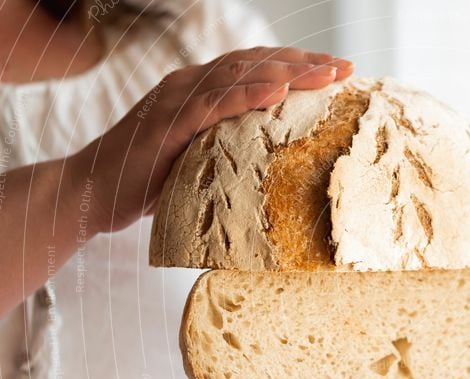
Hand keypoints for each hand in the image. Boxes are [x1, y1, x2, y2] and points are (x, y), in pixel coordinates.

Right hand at [67, 46, 353, 233]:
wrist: (91, 194)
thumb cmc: (148, 181)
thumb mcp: (201, 161)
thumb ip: (231, 151)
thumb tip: (276, 168)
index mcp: (203, 92)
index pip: (259, 68)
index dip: (300, 66)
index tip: (339, 72)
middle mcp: (191, 85)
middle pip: (257, 63)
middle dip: (305, 62)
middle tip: (347, 67)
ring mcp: (177, 100)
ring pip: (240, 74)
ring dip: (288, 72)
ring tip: (327, 74)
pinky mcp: (166, 123)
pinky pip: (212, 104)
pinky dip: (247, 95)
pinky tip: (278, 92)